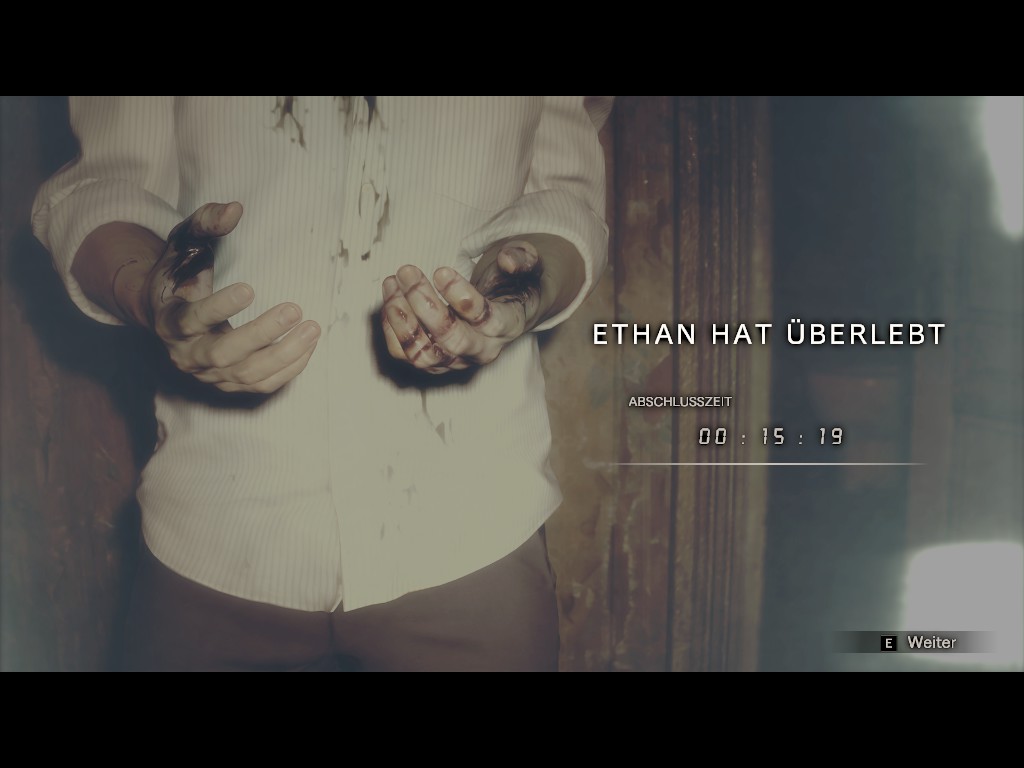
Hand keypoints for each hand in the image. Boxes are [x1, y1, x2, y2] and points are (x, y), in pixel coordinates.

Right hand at [137, 202, 320, 392]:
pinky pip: (261, 385)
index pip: (191, 319)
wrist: (168, 313)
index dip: (219, 308)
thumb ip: (206, 223)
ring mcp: (208, 374)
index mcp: (170, 320)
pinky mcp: (229, 384)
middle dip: (261, 334)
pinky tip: (308, 346)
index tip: (250, 288)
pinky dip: (288, 369)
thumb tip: (235, 209)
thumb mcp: (185, 242)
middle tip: (295, 309)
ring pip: (247, 374)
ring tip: (312, 328)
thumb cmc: (181, 272)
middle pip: (224, 353)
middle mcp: (186, 354)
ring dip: (284, 353)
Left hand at [380, 240, 542, 373]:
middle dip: (424, 305)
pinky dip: (392, 327)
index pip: (485, 321)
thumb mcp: (528, 265)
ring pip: (424, 354)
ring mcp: (456, 360)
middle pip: (451, 341)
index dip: (461, 297)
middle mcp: (482, 350)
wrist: (506, 310)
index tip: (440, 270)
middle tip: (407, 271)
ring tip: (393, 282)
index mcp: (507, 326)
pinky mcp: (434, 361)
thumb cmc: (513, 283)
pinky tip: (392, 296)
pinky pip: (407, 353)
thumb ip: (523, 258)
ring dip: (402, 318)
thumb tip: (508, 260)